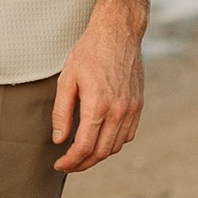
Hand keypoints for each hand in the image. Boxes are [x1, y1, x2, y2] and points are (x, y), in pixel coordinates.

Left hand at [51, 10, 143, 171]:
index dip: (71, 161)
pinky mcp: (138, 105)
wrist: (118, 32)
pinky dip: (113, 143)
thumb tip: (59, 140)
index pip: (84, 146)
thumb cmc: (89, 52)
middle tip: (68, 164)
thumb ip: (62, 113)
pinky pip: (128, 134)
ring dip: (98, 155)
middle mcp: (118, 110)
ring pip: (116, 146)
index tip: (59, 164)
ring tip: (81, 154)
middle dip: (83, 163)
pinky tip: (100, 140)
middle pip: (101, 152)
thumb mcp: (67, 79)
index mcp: (98, 104)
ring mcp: (131, 109)